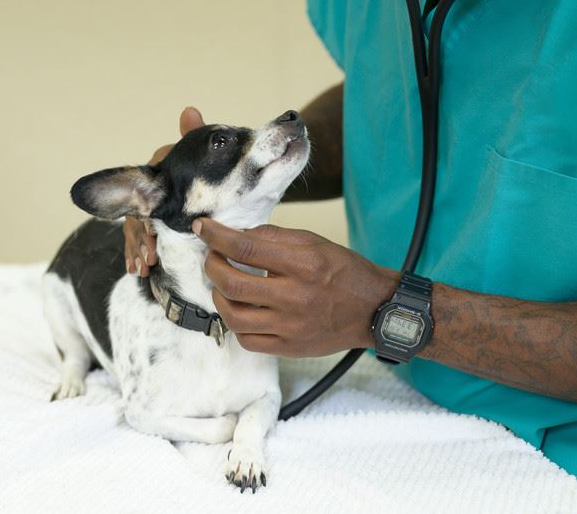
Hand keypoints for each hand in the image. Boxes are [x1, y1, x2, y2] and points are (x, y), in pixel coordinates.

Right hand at [124, 107, 204, 275]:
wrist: (226, 190)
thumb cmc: (210, 172)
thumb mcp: (203, 157)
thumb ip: (192, 136)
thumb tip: (189, 110)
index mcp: (157, 169)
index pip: (142, 187)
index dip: (146, 212)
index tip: (154, 231)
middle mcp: (149, 188)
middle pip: (137, 212)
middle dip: (141, 235)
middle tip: (151, 254)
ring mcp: (150, 210)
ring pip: (136, 229)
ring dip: (137, 248)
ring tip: (145, 265)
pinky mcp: (155, 228)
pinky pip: (139, 242)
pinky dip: (136, 255)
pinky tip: (139, 269)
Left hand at [193, 218, 399, 356]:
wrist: (373, 311)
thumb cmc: (345, 273)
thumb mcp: (315, 243)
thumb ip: (274, 237)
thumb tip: (237, 234)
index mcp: (303, 264)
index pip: (245, 247)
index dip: (216, 236)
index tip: (203, 228)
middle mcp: (295, 296)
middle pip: (231, 283)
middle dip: (211, 266)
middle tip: (212, 257)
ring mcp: (290, 327)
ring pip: (233, 315)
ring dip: (218, 296)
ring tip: (222, 285)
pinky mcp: (289, 348)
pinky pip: (247, 340)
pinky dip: (236, 323)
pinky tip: (240, 309)